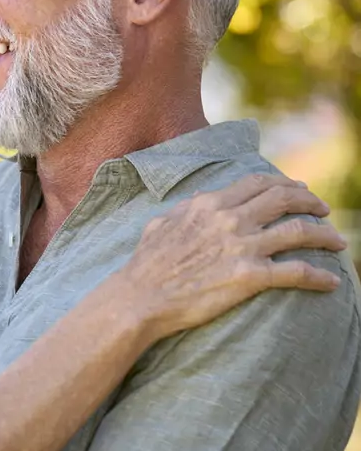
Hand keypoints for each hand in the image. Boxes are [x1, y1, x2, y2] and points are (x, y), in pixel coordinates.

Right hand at [116, 173, 346, 341]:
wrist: (142, 296)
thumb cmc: (147, 262)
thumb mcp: (162, 222)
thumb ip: (185, 207)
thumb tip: (199, 198)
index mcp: (210, 204)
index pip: (257, 183)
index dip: (285, 184)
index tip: (299, 191)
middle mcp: (230, 220)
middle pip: (284, 199)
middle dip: (311, 202)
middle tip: (324, 210)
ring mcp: (242, 247)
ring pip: (299, 231)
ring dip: (325, 235)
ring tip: (338, 242)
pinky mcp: (249, 277)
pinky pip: (296, 272)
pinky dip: (320, 277)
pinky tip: (332, 283)